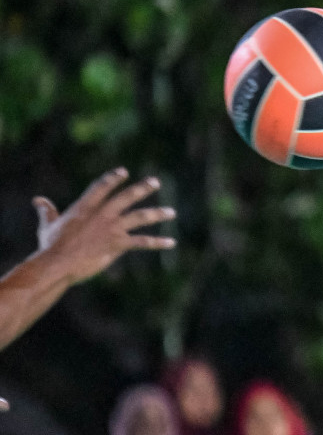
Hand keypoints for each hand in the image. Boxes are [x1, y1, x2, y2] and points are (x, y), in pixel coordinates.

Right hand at [34, 168, 175, 284]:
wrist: (58, 263)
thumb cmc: (50, 246)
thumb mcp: (48, 225)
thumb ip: (47, 211)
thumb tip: (38, 200)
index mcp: (84, 207)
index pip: (101, 187)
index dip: (112, 178)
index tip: (123, 171)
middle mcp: (101, 214)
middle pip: (126, 197)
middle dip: (142, 188)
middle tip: (155, 182)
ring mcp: (111, 228)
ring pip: (140, 217)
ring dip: (157, 214)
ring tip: (172, 212)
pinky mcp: (118, 243)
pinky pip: (142, 242)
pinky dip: (158, 242)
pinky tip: (171, 243)